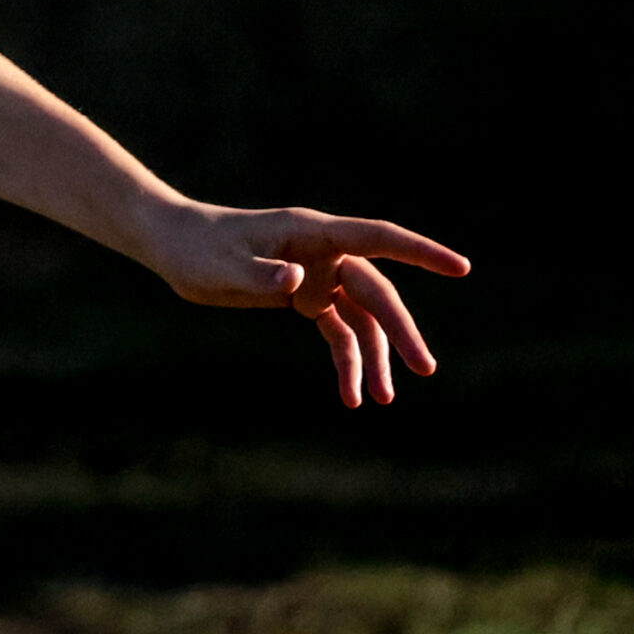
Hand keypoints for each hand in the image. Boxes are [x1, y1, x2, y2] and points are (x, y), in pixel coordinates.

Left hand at [146, 201, 470, 407]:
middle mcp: (323, 253)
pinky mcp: (304, 298)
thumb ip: (261, 274)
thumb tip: (300, 282)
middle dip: (401, 330)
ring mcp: (317, 276)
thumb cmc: (196, 248)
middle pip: (376, 291)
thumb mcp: (222, 265)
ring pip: (362, 318)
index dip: (420, 251)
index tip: (461, 267)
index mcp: (312, 233)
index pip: (377, 237)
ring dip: (376, 357)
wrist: (173, 247)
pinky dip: (347, 361)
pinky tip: (352, 395)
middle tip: (424, 369)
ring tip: (386, 400)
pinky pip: (338, 332)